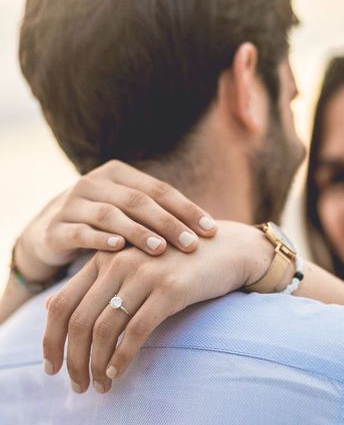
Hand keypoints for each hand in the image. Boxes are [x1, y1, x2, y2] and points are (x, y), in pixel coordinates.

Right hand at [15, 160, 216, 283]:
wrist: (49, 233)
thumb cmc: (104, 225)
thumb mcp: (130, 213)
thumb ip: (160, 214)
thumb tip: (212, 230)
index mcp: (118, 174)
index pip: (159, 189)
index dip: (187, 209)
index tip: (211, 231)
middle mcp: (94, 182)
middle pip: (138, 201)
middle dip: (168, 223)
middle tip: (192, 244)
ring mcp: (73, 203)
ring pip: (110, 215)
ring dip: (137, 232)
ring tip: (160, 249)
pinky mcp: (57, 227)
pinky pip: (81, 232)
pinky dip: (101, 240)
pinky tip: (120, 250)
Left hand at [43, 221, 273, 392]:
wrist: (228, 249)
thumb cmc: (176, 261)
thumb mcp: (131, 263)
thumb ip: (93, 281)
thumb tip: (49, 306)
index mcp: (103, 256)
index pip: (61, 303)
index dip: (50, 340)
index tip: (51, 368)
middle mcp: (118, 261)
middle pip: (78, 321)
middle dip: (73, 361)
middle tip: (77, 386)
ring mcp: (144, 274)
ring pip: (104, 329)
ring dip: (96, 365)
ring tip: (100, 387)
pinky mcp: (170, 289)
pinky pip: (136, 331)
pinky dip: (122, 357)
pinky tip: (118, 373)